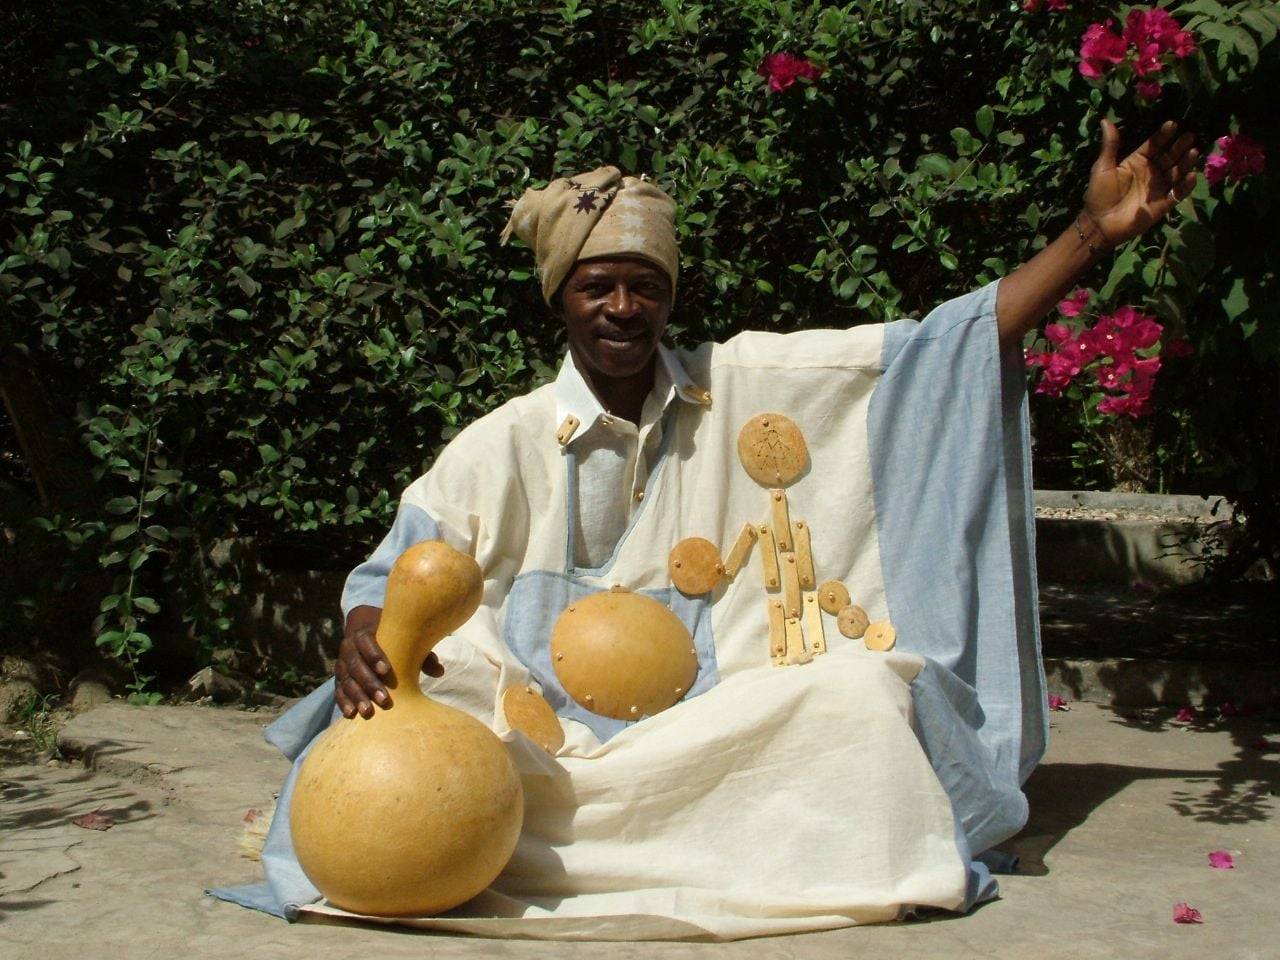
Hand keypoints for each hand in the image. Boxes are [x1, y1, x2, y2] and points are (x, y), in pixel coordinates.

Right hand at [333, 605, 443, 718]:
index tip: (386, 670)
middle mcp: (348, 647)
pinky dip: (343, 702)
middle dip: (369, 682)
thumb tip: (439, 671)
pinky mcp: (339, 678)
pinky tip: (351, 714)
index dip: (374, 655)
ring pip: (346, 679)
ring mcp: (342, 664)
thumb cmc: (391, 638)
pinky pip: (338, 690)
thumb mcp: (404, 641)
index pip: (365, 641)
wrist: (365, 631)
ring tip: (368, 712)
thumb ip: (420, 654)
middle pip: (355, 664)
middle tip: (383, 699)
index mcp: (363, 633)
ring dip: (356, 696)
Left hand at [1082, 119, 1197, 247]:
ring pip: (1176, 172)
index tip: (1172, 124)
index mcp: (1137, 161)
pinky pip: (1178, 193)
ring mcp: (1158, 188)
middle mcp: (1151, 172)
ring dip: (1185, 162)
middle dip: (1179, 146)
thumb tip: (1105, 120)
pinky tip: (1191, 176)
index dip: (1163, 135)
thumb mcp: (1103, 167)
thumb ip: (1110, 145)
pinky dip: (1186, 185)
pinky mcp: (1163, 204)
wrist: (1099, 224)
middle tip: (1190, 135)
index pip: (1154, 145)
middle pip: (1169, 156)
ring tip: (1193, 152)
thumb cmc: (1099, 195)